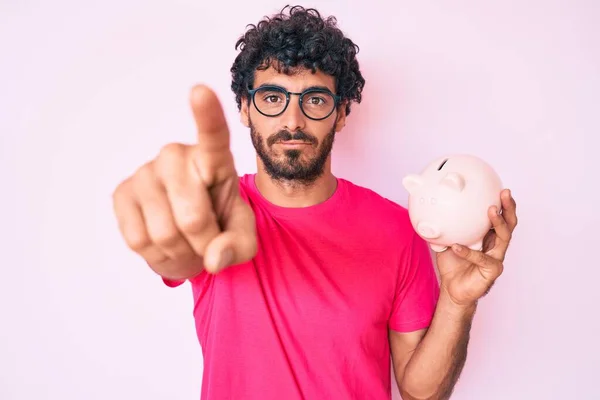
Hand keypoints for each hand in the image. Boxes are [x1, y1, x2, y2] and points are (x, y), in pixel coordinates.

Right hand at [112, 85, 256, 277]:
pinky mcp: (121, 193)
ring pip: (165, 234)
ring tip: (187, 244)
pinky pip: (139, 240)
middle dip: (204, 244)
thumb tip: (214, 258)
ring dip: (181, 254)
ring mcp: (145, 172)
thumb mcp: (243, 238)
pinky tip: (165, 244)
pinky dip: (157, 256)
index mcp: (214, 158)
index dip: (206, 115)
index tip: (200, 91)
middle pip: (193, 218)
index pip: (213, 135)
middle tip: (208, 244)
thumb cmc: (221, 223)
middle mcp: (176, 156)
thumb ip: (238, 246)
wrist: (190, 234)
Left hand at [436, 189, 517, 307]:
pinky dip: (468, 252)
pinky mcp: (491, 271)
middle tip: (504, 194)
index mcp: (488, 237)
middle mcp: (496, 246)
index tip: (501, 188)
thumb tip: (428, 209)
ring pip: (504, 239)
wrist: (452, 289)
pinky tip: (456, 246)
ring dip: (498, 223)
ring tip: (491, 211)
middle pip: (509, 224)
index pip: (500, 218)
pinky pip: (481, 258)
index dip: (504, 204)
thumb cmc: (452, 264)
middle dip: (509, 208)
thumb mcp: (445, 241)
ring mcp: (496, 258)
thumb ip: (443, 227)